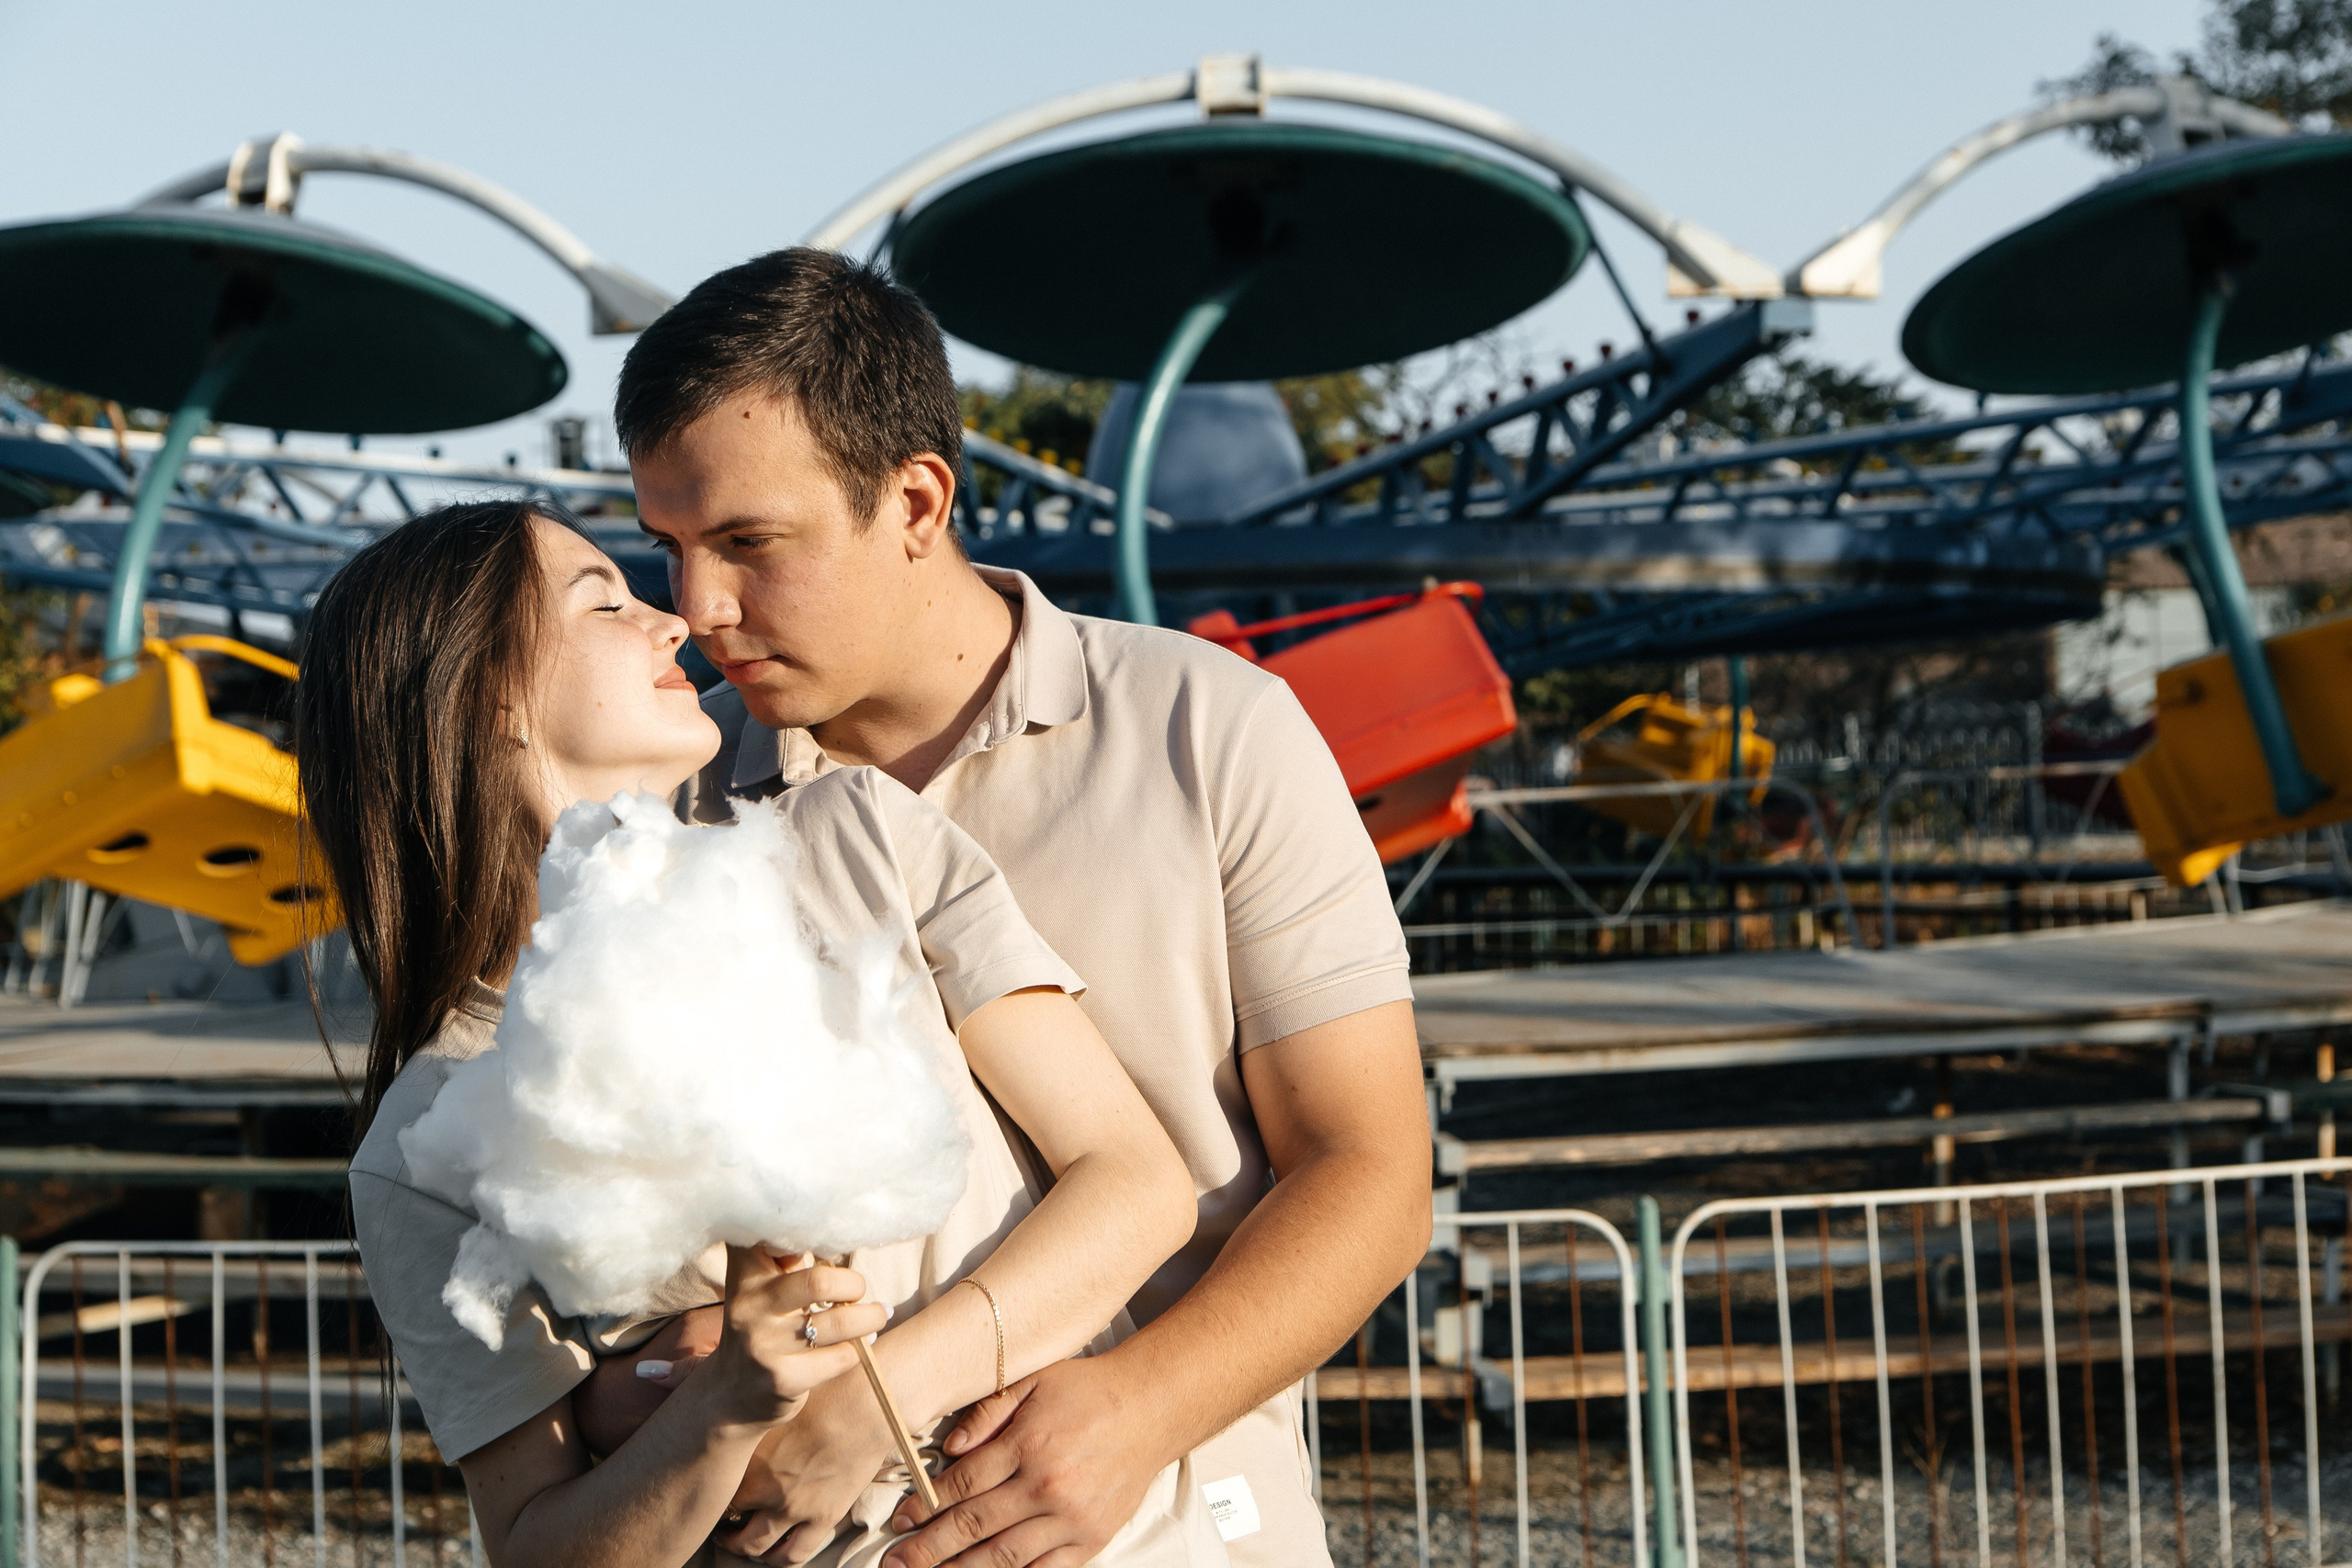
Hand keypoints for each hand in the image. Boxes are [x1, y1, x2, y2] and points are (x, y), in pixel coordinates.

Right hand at [708, 1248, 885, 1431]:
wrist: (732, 1392)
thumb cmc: (764, 1324)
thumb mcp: (763, 1285)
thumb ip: (786, 1255)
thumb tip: (835, 1229)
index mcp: (746, 1273)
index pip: (776, 1237)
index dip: (811, 1233)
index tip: (830, 1244)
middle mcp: (749, 1306)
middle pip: (820, 1281)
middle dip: (854, 1284)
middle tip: (858, 1291)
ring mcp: (764, 1345)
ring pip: (839, 1323)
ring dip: (870, 1317)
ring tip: (877, 1315)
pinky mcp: (782, 1379)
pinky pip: (841, 1358)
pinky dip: (858, 1350)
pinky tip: (858, 1345)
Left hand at [713, 1372, 897, 1561]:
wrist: (867, 1403)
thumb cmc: (824, 1390)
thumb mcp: (776, 1401)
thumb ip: (752, 1421)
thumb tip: (734, 1416)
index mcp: (748, 1458)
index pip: (716, 1488)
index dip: (713, 1492)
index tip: (716, 1490)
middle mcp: (764, 1489)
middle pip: (730, 1523)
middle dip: (724, 1528)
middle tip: (725, 1525)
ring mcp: (792, 1508)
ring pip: (757, 1548)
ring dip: (747, 1549)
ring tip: (747, 1542)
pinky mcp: (822, 1518)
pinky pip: (794, 1553)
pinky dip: (781, 1556)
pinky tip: (779, 1547)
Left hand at [880, 1357, 1164, 1567]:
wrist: (1152, 1408)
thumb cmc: (1089, 1391)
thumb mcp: (1033, 1382)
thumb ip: (988, 1412)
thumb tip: (948, 1448)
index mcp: (1027, 1444)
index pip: (962, 1484)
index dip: (925, 1505)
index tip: (901, 1519)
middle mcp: (1046, 1486)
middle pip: (973, 1526)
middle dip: (927, 1549)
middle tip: (895, 1563)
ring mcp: (1070, 1519)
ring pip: (1002, 1557)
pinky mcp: (1090, 1540)